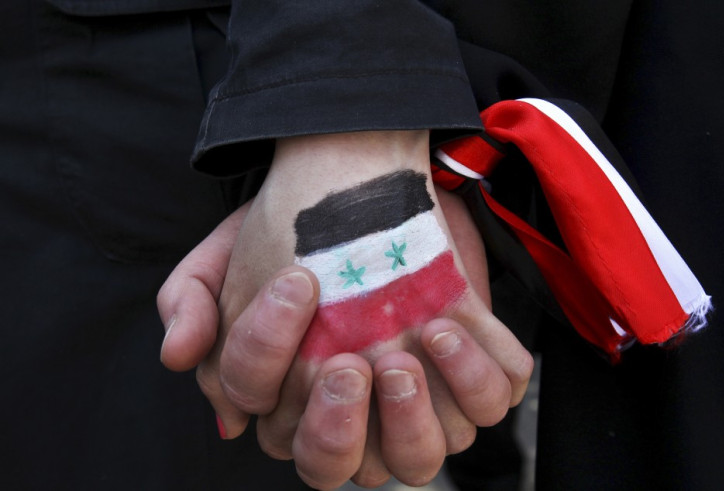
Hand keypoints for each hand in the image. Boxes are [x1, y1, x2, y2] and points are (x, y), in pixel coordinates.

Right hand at [186, 131, 532, 487]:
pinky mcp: (470, 368)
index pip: (273, 425)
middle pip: (340, 470)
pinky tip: (447, 327)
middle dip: (339, 428)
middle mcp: (353, 412)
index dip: (275, 363)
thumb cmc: (300, 229)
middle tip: (348, 363)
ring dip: (414, 418)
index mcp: (291, 397)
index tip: (299, 283)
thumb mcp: (225, 253)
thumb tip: (179, 358)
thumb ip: (190, 302)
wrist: (370, 180)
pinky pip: (488, 406)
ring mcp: (417, 397)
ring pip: (419, 460)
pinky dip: (474, 378)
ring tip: (410, 347)